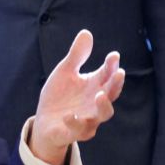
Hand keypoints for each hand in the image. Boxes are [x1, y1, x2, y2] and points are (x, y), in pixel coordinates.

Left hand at [30, 30, 124, 164]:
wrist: (45, 122)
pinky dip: (75, 122)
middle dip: (116, 84)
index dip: (112, 65)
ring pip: (102, 115)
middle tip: (119, 72)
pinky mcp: (74, 132)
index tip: (113, 55)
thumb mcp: (65, 72)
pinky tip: (69, 115)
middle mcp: (95, 103)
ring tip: (99, 94)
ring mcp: (88, 119)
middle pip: (111, 94)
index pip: (107, 75)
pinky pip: (79, 129)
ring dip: (103, 105)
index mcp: (95, 86)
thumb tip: (86, 32)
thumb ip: (76, 56)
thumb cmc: (59, 96)